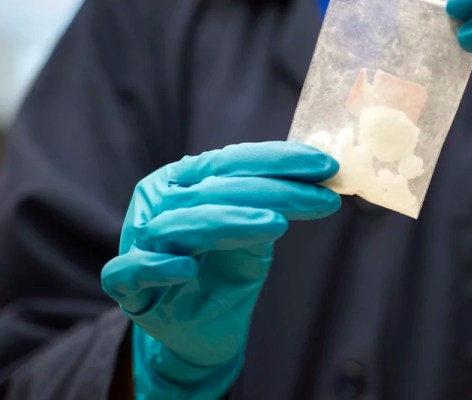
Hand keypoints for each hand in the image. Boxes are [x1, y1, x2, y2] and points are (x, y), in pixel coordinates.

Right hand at [101, 142, 339, 398]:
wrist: (201, 331)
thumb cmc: (226, 271)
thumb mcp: (257, 232)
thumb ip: (275, 203)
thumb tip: (324, 173)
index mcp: (185, 180)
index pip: (230, 161)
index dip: (278, 159)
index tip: (325, 164)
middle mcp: (158, 202)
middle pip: (213, 189)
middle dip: (273, 190)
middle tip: (321, 196)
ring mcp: (139, 241)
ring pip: (179, 224)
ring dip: (228, 221)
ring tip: (276, 225)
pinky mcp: (126, 286)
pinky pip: (132, 270)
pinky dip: (157, 266)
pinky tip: (188, 269)